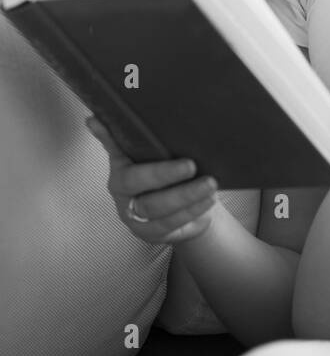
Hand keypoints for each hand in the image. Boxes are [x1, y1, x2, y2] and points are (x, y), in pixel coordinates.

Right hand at [84, 115, 220, 244]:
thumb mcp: (134, 152)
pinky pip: (174, 229)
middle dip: (183, 193)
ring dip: (191, 205)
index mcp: (119, 181)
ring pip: (165, 219)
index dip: (160, 174)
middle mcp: (126, 204)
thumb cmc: (149, 168)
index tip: (190, 165)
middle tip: (210, 180)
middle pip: (152, 204)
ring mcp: (140, 223)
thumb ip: (115, 138)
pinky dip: (193, 217)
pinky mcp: (154, 236)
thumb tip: (91, 120)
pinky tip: (208, 205)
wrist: (159, 193)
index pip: (135, 179)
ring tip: (212, 190)